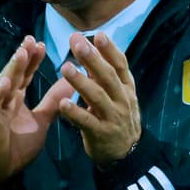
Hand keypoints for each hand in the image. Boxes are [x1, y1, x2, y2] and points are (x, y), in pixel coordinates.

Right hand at [0, 36, 73, 182]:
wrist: (0, 171)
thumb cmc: (17, 145)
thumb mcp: (41, 121)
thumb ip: (52, 103)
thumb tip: (69, 84)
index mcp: (15, 98)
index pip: (25, 74)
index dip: (32, 60)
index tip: (42, 44)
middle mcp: (4, 99)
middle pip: (14, 74)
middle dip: (22, 57)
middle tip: (31, 40)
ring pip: (2, 85)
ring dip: (12, 69)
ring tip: (22, 53)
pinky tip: (5, 84)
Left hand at [59, 32, 141, 164]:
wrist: (126, 155)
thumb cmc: (117, 118)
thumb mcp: (117, 95)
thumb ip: (103, 75)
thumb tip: (91, 48)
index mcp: (126, 88)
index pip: (120, 65)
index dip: (110, 50)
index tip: (98, 35)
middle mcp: (122, 100)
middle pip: (108, 77)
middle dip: (92, 59)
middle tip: (76, 43)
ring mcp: (112, 118)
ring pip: (97, 97)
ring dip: (80, 82)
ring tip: (65, 67)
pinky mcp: (100, 134)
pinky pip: (87, 121)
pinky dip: (75, 112)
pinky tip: (62, 103)